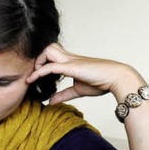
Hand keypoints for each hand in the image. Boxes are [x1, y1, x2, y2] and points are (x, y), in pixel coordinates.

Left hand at [28, 43, 142, 104]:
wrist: (116, 78)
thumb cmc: (101, 82)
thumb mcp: (77, 90)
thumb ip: (63, 95)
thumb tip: (50, 102)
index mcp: (70, 62)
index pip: (51, 55)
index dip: (40, 63)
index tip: (33, 76)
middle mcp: (69, 58)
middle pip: (47, 47)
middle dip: (37, 59)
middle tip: (34, 73)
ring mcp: (70, 61)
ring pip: (47, 51)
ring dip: (38, 62)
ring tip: (34, 75)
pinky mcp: (72, 67)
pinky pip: (50, 67)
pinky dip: (39, 72)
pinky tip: (32, 80)